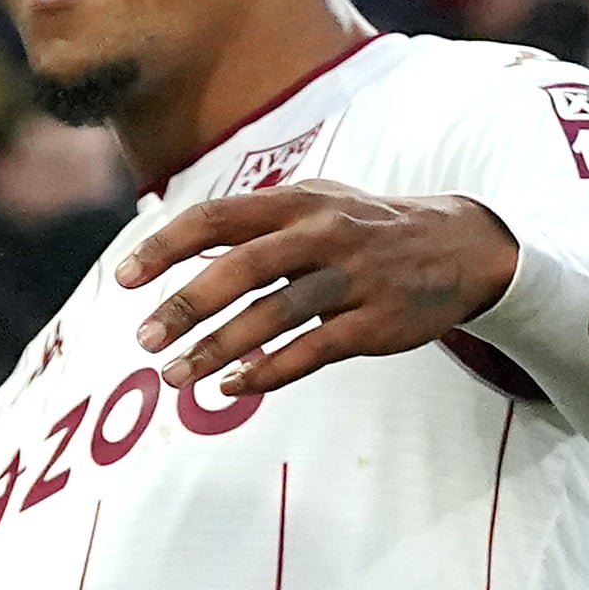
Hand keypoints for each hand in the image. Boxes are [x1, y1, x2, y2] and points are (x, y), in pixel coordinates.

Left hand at [119, 185, 517, 396]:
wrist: (463, 246)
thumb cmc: (367, 227)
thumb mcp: (316, 203)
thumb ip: (254, 222)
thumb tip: (176, 244)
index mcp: (297, 202)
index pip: (216, 218)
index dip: (166, 247)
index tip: (125, 279)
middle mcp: (322, 235)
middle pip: (240, 269)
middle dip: (185, 307)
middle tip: (145, 341)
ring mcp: (351, 279)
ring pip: (273, 316)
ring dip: (217, 349)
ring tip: (176, 376)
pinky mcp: (375, 323)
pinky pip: (312, 351)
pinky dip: (268, 372)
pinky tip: (232, 387)